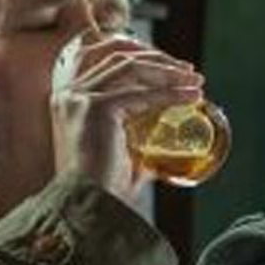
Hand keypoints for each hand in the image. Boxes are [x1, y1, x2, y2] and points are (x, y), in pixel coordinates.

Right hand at [51, 33, 203, 203]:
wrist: (89, 206)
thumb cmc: (104, 187)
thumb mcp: (121, 152)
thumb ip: (139, 139)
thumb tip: (169, 142)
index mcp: (71, 100)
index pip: (108, 61)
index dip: (143, 58)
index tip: (174, 69)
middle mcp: (69, 94)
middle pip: (120, 58)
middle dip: (159, 60)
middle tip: (190, 72)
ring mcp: (80, 98)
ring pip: (130, 68)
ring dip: (167, 71)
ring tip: (195, 81)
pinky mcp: (97, 108)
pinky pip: (141, 94)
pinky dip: (170, 94)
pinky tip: (191, 97)